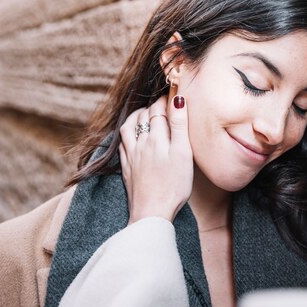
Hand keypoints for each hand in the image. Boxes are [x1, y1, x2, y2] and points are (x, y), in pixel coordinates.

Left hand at [119, 95, 192, 223]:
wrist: (152, 212)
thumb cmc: (173, 185)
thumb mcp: (183, 153)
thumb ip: (180, 125)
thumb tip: (177, 99)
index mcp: (156, 138)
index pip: (158, 110)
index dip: (166, 100)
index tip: (174, 94)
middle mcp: (140, 143)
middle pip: (143, 116)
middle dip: (153, 105)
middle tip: (163, 102)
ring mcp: (131, 156)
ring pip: (128, 127)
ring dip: (136, 116)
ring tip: (144, 113)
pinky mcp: (126, 168)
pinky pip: (122, 144)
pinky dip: (127, 134)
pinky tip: (132, 136)